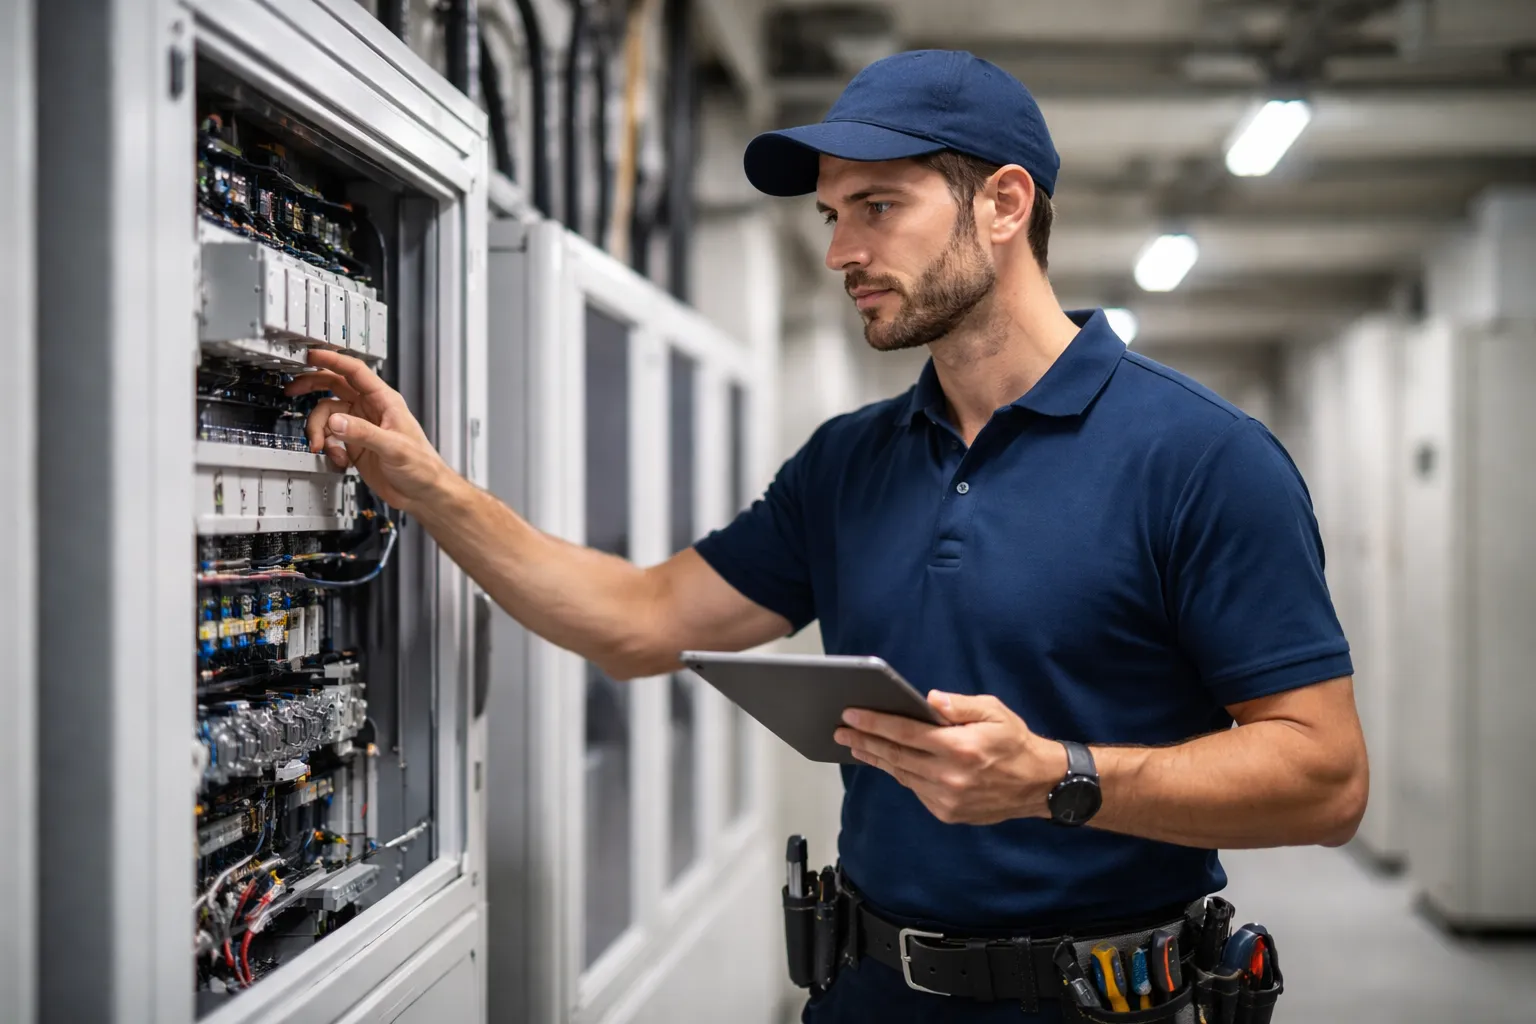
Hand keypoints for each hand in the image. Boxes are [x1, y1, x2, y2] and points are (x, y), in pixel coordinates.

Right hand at [285, 349, 452, 513]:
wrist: (422, 494)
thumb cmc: (422, 467)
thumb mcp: (393, 448)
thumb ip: (363, 433)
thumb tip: (337, 421)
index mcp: (385, 401)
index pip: (355, 372)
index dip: (332, 360)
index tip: (311, 355)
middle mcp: (370, 410)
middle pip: (334, 386)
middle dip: (312, 387)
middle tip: (292, 390)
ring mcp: (360, 427)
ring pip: (327, 416)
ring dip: (319, 430)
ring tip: (320, 446)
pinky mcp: (354, 445)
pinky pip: (331, 438)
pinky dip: (329, 448)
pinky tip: (340, 460)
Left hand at [833, 691, 1067, 825]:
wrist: (1039, 785)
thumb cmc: (1014, 742)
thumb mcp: (994, 712)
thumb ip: (959, 705)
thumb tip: (929, 699)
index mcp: (959, 747)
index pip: (905, 732)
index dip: (874, 722)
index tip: (851, 714)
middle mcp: (949, 776)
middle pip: (895, 755)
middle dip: (864, 740)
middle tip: (840, 731)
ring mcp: (947, 798)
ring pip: (901, 775)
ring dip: (876, 758)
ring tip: (855, 745)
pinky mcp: (947, 812)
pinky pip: (915, 789)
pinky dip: (899, 774)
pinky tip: (886, 761)